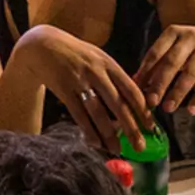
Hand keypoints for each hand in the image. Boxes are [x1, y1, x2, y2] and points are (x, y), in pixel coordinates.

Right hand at [21, 24, 154, 151]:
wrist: (43, 45)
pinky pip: (79, 115)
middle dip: (131, 128)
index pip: (131, 89)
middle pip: (118, 104)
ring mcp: (80, 81)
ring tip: (116, 149)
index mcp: (108, 63)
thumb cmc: (76, 53)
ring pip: (98, 113)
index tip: (150, 126)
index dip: (142, 109)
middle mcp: (96, 72)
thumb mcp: (97, 57)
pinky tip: (95, 142)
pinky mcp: (65, 90)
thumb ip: (113, 76)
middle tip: (140, 146)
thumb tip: (133, 100)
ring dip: (109, 134)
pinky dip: (88, 130)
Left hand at [133, 25, 194, 115]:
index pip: (156, 52)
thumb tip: (135, 81)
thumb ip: (156, 62)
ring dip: (178, 93)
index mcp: (173, 32)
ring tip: (167, 108)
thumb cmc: (189, 47)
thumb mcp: (173, 47)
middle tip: (151, 102)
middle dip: (160, 83)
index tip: (136, 88)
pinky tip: (191, 111)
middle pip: (172, 63)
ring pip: (190, 74)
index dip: (145, 71)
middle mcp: (190, 38)